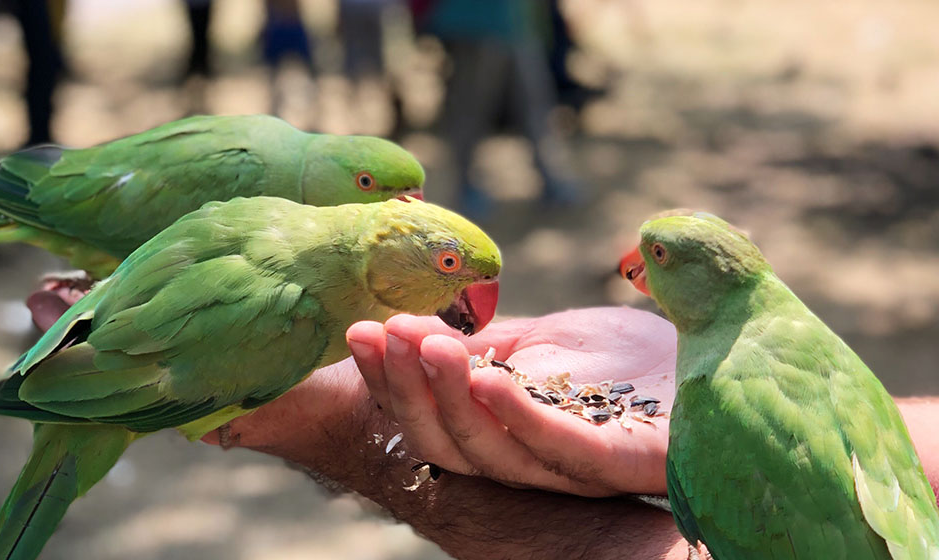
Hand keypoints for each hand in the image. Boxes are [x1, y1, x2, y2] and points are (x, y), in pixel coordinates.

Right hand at [345, 307, 677, 496]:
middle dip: (406, 389)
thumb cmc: (631, 355)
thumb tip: (408, 327)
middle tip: (381, 333)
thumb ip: (486, 345)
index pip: (432, 418)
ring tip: (424, 345)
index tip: (358, 331)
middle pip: (448, 444)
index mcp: (507, 432)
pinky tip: (487, 378)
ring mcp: (576, 465)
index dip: (389, 381)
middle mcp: (532, 459)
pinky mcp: (622, 460)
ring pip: (491, 453)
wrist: (719, 350)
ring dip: (448, 398)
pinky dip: (515, 416)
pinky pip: (558, 451)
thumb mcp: (545, 340)